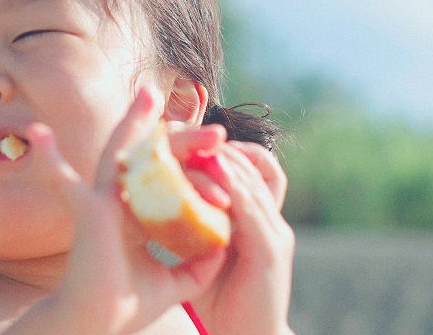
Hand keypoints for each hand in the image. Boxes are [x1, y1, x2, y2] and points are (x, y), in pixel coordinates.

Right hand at [20, 88, 227, 334]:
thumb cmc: (126, 307)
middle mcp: (119, 202)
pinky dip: (50, 159)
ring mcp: (100, 201)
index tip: (222, 156)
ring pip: (121, 155)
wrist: (96, 323)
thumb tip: (224, 248)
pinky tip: (38, 134)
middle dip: (182, 140)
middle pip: (152, 160)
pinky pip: (67, 180)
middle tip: (215, 127)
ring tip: (149, 95)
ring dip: (135, 124)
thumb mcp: (174, 284)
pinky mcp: (85, 210)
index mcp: (139, 215)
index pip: (169, 180)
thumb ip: (199, 267)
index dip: (195, 168)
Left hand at [183, 137, 295, 334]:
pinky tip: (210, 172)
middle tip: (187, 130)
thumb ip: (192, 225)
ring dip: (223, 159)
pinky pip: (253, 208)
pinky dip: (232, 186)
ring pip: (253, 181)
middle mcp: (271, 220)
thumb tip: (158, 200)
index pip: (247, 168)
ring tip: (193, 142)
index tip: (184, 137)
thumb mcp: (204, 254)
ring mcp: (275, 232)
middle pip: (254, 165)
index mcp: (257, 219)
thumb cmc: (221, 301)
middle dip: (220, 146)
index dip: (220, 150)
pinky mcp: (271, 250)